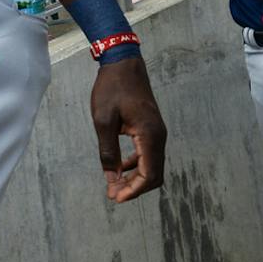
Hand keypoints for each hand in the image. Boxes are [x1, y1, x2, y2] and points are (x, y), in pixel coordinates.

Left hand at [89, 55, 165, 202]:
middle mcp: (159, 136)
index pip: (149, 174)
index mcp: (150, 135)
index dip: (134, 190)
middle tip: (112, 195)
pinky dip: (135, 165)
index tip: (116, 197)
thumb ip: (108, 152)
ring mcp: (157, 132)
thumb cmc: (112, 89)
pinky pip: (148, 154)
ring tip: (114, 185)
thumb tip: (111, 178)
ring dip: (134, 178)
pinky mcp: (151, 128)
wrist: (122, 63)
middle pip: (153, 174)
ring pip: (151, 166)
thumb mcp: (104, 121)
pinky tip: (119, 167)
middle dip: (134, 188)